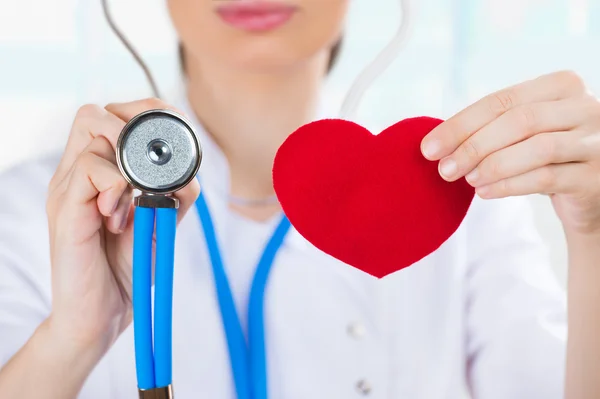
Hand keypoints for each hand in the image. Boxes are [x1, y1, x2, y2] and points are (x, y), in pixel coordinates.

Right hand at [46, 98, 199, 351]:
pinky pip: (90, 168)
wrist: (99, 316)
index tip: (170, 137)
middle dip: (134, 123)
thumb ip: (173, 196)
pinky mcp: (65, 209)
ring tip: (133, 200)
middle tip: (151, 164)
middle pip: (95, 112)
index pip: (110, 116)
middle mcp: (76, 174)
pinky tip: (119, 216)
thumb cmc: (126, 269)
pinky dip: (118, 184)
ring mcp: (67, 189)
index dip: (143, 114)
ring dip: (128, 158)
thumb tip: (189, 175)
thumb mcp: (159, 225)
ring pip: (92, 128)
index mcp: (96, 175)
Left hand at [421, 70, 599, 236]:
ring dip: (492, 165)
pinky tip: (484, 192)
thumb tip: (434, 144)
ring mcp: (596, 141)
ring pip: (537, 148)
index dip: (461, 124)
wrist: (590, 191)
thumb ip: (488, 127)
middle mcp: (586, 107)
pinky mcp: (595, 176)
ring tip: (467, 180)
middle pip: (520, 120)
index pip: (503, 100)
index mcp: (562, 86)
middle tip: (445, 169)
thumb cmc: (547, 156)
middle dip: (473, 145)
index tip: (429, 148)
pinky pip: (546, 178)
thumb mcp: (522, 132)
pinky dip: (509, 186)